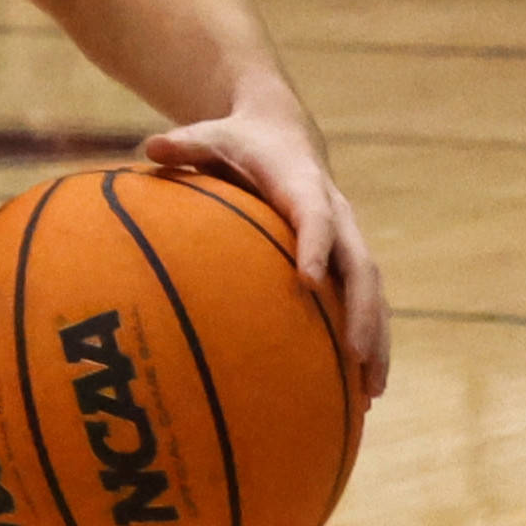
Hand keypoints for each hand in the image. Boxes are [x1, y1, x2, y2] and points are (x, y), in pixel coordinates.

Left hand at [138, 117, 390, 398]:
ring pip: (372, 292)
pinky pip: (364, 302)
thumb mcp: (209, 135)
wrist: (283, 134)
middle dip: (362, 312)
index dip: (315, 245)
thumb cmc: (237, 142)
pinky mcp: (347, 259)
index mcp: (304, 185)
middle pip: (361, 266)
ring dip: (376, 340)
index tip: (308, 281)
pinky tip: (361, 390)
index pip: (316, 216)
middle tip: (354, 356)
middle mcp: (337, 214)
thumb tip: (149, 143)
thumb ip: (184, 144)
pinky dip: (368, 342)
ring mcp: (347, 239)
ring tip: (371, 392)